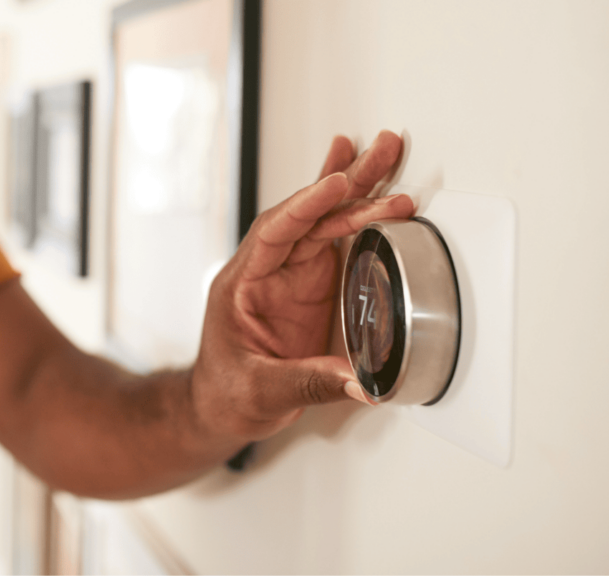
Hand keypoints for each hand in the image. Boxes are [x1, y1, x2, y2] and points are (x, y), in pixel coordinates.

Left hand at [192, 131, 413, 442]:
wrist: (222, 408)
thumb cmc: (226, 394)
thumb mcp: (262, 392)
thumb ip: (310, 383)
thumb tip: (360, 381)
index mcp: (243, 284)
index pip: (275, 232)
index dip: (306, 206)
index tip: (336, 183)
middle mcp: (267, 270)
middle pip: (307, 215)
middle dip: (345, 181)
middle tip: (381, 150)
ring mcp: (291, 276)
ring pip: (325, 221)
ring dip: (357, 189)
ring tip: (386, 153)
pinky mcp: (311, 287)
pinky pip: (335, 240)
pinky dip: (355, 212)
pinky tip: (368, 185)